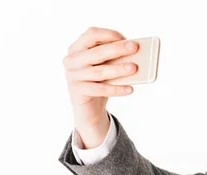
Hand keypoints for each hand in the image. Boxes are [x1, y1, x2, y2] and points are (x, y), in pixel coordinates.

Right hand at [63, 26, 138, 146]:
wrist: (88, 108)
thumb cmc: (99, 82)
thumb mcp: (105, 66)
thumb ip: (113, 58)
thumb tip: (134, 53)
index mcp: (77, 48)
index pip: (91, 35)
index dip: (107, 34)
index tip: (125, 38)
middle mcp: (71, 60)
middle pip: (96, 53)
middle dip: (117, 49)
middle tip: (134, 47)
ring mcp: (72, 76)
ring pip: (99, 72)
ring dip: (118, 69)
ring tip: (134, 68)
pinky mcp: (77, 91)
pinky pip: (99, 89)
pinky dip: (116, 89)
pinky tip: (129, 89)